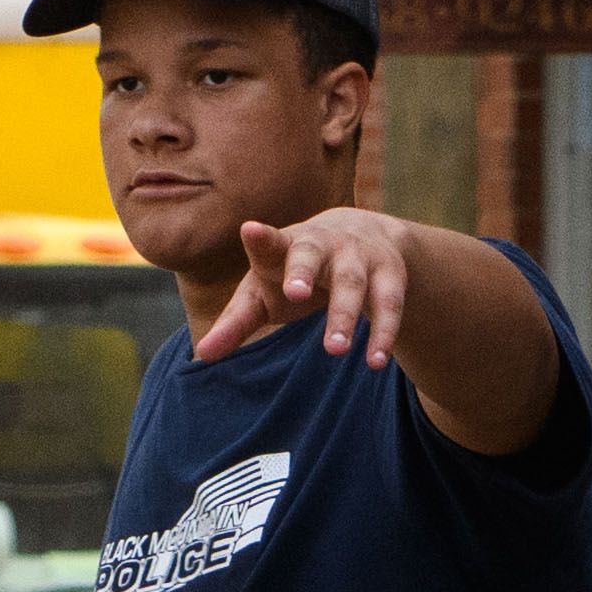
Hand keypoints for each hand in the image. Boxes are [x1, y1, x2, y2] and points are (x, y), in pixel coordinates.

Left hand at [191, 207, 413, 366]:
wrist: (362, 233)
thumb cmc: (293, 272)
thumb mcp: (263, 292)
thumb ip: (235, 323)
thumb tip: (202, 355)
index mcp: (284, 246)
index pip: (269, 243)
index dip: (260, 239)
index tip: (250, 231)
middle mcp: (322, 244)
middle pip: (311, 256)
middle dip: (303, 272)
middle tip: (295, 294)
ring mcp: (357, 256)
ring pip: (352, 284)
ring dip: (345, 315)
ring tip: (336, 350)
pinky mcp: (389, 273)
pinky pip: (389, 303)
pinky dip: (385, 331)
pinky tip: (376, 360)